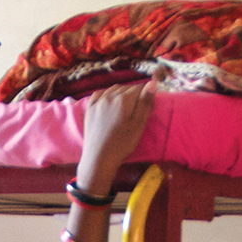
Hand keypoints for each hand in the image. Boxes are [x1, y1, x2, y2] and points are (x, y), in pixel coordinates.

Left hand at [76, 76, 159, 198]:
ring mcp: (98, 102)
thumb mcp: (138, 125)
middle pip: (126, 88)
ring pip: (113, 89)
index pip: (139, 87)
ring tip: (124, 106)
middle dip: (133, 94)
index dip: (145, 95)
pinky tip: (108, 100)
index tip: (146, 106)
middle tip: (136, 109)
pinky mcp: (89, 109)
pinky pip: (98, 94)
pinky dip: (106, 94)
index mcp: (124, 99)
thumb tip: (152, 83)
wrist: (99, 159)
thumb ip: (145, 103)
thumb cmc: (122, 144)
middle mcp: (110, 95)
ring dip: (121, 93)